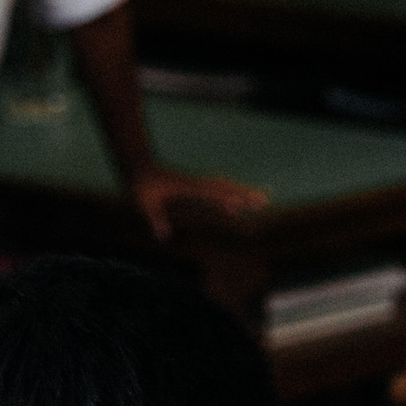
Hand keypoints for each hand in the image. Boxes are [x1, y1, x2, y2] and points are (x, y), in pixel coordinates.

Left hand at [128, 166, 265, 239]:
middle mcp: (197, 183)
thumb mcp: (145, 204)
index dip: (230, 197)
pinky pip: (216, 192)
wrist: (140, 168)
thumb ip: (155, 219)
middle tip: (266, 199)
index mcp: (188, 186)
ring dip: (242, 193)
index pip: (213, 192)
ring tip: (260, 202)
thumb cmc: (141, 186)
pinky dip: (228, 198)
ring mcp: (197, 184)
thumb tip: (163, 237)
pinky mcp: (195, 186)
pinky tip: (234, 209)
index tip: (245, 202)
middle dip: (246, 193)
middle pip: (226, 187)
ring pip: (225, 188)